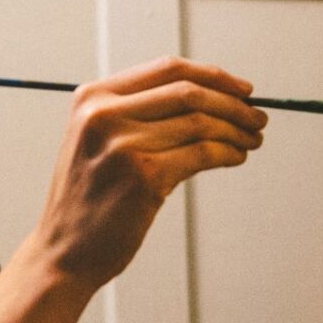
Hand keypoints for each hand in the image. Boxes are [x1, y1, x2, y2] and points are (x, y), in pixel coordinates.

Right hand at [30, 56, 265, 289]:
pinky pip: (203, 153)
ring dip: (236, 129)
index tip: (243, 89)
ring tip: (251, 139)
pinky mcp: (144, 176)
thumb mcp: (97, 142)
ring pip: (201, 122)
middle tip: (258, 118)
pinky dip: (228, 153)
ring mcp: (123, 145)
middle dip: (234, 103)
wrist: (64, 253)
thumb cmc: (88, 200)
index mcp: (92, 98)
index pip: (168, 69)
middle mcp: (104, 115)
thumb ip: (134, 113)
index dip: (214, 75)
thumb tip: (210, 97)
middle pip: (189, 92)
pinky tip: (236, 157)